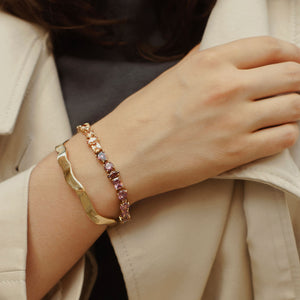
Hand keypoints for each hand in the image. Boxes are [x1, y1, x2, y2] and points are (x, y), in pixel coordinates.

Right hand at [94, 36, 299, 202]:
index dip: (291, 54)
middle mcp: (226, 87)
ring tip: (282, 115)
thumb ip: (203, 63)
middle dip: (298, 82)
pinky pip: (284, 138)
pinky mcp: (235, 153)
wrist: (122, 156)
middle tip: (292, 90)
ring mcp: (233, 121)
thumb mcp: (171, 78)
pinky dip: (286, 135)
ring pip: (294, 107)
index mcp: (209, 63)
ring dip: (294, 110)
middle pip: (291, 76)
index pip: (270, 48)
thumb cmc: (140, 118)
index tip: (294, 62)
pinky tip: (273, 135)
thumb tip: (227, 57)